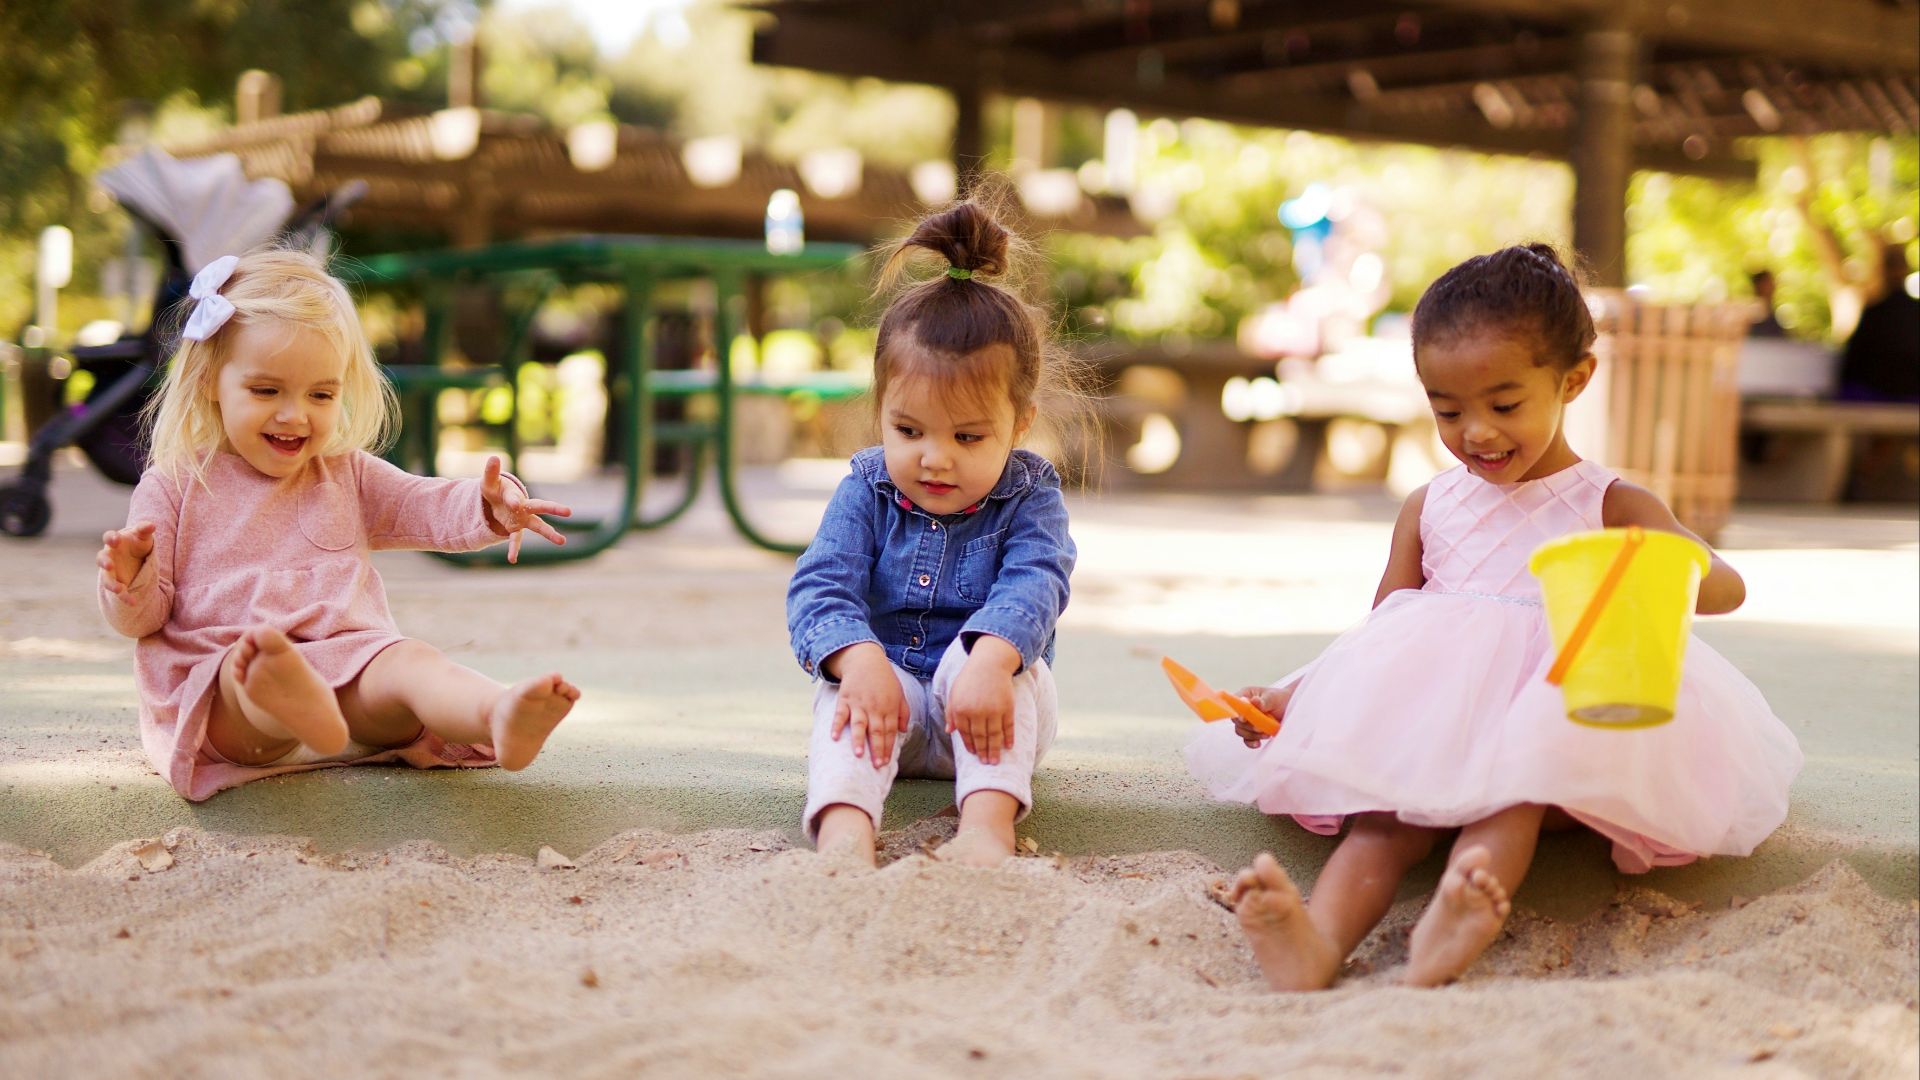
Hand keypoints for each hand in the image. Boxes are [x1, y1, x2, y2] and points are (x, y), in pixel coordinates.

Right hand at [97, 522, 156, 595]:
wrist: (137, 557)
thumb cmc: (138, 543)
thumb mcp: (143, 536)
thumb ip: (145, 530)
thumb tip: (151, 525)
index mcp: (115, 541)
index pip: (109, 537)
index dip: (111, 538)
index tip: (116, 540)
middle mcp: (109, 556)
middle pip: (102, 558)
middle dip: (104, 562)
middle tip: (109, 565)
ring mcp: (111, 571)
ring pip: (107, 578)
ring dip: (111, 584)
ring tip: (118, 589)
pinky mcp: (117, 583)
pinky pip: (119, 592)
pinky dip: (125, 597)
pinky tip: (132, 602)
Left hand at [481, 455, 570, 562]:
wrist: (494, 501)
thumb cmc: (494, 490)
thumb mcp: (489, 482)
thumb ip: (491, 472)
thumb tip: (494, 456)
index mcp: (515, 495)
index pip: (515, 498)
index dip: (513, 500)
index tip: (513, 504)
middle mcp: (524, 507)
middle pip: (541, 507)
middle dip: (554, 509)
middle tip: (569, 512)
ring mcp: (522, 519)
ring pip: (538, 526)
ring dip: (549, 533)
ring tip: (562, 541)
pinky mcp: (516, 529)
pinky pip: (517, 540)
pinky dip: (514, 549)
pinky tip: (511, 560)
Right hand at [828, 645, 909, 767]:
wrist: (865, 659)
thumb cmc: (884, 678)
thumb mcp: (899, 693)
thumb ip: (903, 712)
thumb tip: (903, 731)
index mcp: (889, 707)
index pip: (890, 731)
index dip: (887, 747)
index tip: (885, 763)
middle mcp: (875, 707)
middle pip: (877, 731)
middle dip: (877, 749)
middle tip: (876, 765)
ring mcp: (859, 703)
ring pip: (859, 724)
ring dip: (858, 740)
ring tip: (858, 754)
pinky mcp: (845, 699)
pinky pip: (840, 714)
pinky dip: (836, 725)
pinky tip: (834, 737)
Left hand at [946, 637, 1019, 764]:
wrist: (990, 663)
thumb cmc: (969, 679)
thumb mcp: (954, 693)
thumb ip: (951, 712)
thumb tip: (950, 732)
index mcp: (961, 709)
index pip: (965, 733)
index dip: (970, 745)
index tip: (974, 753)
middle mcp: (976, 712)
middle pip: (980, 737)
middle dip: (983, 752)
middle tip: (986, 763)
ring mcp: (993, 710)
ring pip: (994, 735)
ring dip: (995, 750)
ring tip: (995, 761)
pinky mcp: (1007, 707)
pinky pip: (1008, 726)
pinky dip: (1009, 737)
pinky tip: (1009, 746)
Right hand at [1231, 684, 1291, 747]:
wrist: (1290, 708)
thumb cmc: (1280, 699)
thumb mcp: (1273, 698)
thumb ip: (1263, 701)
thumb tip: (1253, 701)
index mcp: (1245, 695)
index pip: (1233, 703)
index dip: (1236, 712)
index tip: (1244, 719)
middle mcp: (1243, 708)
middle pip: (1236, 720)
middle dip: (1248, 726)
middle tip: (1260, 728)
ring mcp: (1247, 720)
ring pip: (1240, 730)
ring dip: (1252, 734)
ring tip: (1266, 733)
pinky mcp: (1251, 731)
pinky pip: (1246, 739)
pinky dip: (1251, 742)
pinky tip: (1258, 743)